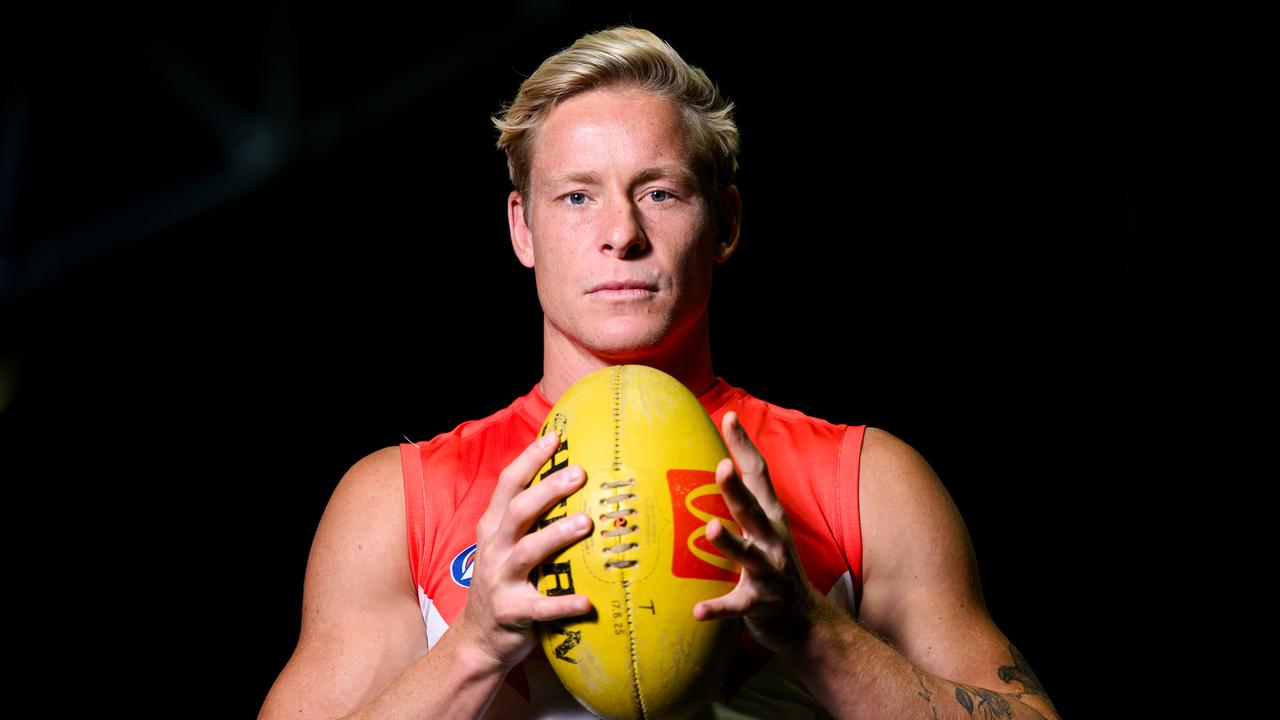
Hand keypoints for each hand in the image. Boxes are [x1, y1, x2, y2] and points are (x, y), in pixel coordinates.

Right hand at [452, 432, 595, 670]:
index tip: (557, 438)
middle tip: (580, 474)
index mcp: (493, 528)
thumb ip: (527, 517)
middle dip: (548, 490)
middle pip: (519, 511)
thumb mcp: (504, 544)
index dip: (531, 459)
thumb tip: (569, 478)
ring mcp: (501, 581)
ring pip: (529, 552)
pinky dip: (564, 604)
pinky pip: (541, 608)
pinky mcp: (513, 613)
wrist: (478, 638)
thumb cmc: (503, 581)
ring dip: (557, 536)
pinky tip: (588, 601)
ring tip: (586, 523)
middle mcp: (494, 549)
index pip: (509, 485)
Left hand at [693, 412, 826, 655]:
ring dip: (729, 542)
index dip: (744, 447)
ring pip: (749, 555)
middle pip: (753, 510)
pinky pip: (737, 605)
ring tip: (709, 528)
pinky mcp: (761, 604)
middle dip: (737, 489)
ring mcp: (769, 573)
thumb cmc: (773, 566)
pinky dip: (718, 608)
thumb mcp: (764, 529)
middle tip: (721, 467)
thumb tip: (718, 465)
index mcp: (771, 518)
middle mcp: (773, 541)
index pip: (759, 475)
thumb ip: (745, 502)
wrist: (805, 622)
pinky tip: (697, 611)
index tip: (729, 418)